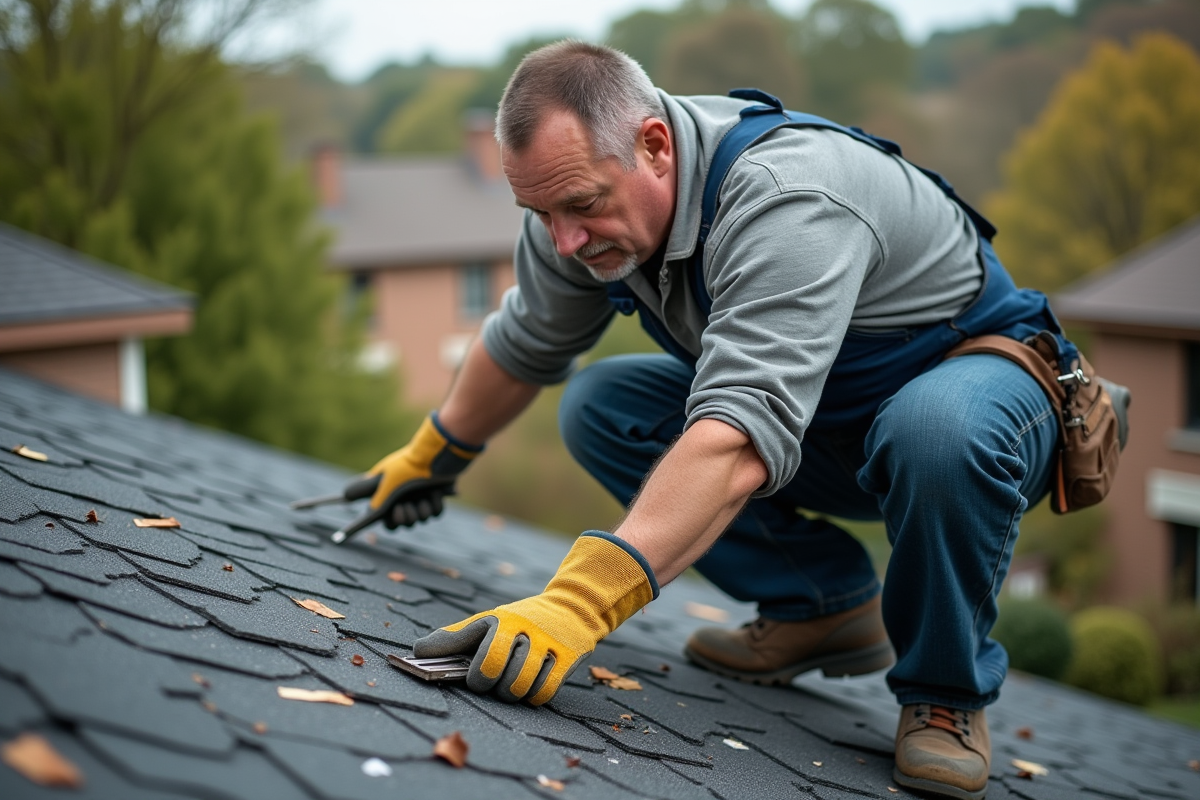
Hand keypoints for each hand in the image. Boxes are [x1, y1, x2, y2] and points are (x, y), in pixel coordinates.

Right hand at [365, 413, 481, 528]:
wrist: (433, 452)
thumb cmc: (407, 464)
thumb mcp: (389, 481)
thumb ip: (378, 499)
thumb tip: (371, 513)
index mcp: (392, 496)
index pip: (389, 522)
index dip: (390, 522)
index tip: (391, 514)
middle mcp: (407, 499)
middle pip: (406, 524)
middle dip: (406, 516)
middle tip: (404, 505)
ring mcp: (422, 499)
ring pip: (422, 519)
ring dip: (421, 509)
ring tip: (421, 496)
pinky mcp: (437, 498)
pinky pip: (436, 513)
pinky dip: (435, 504)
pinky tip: (434, 492)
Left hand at [412, 532, 657, 703]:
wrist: (571, 607)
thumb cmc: (518, 622)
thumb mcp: (486, 622)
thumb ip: (453, 638)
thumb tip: (416, 651)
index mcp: (501, 622)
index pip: (486, 661)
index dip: (478, 679)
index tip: (477, 679)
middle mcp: (526, 631)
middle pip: (504, 680)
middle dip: (495, 689)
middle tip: (495, 684)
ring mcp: (549, 644)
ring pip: (524, 689)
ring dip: (514, 694)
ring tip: (512, 685)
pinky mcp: (569, 658)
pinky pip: (545, 693)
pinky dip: (534, 697)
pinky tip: (531, 688)